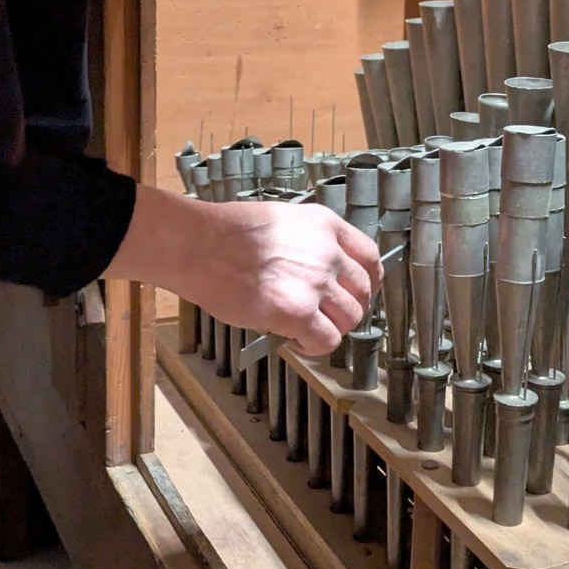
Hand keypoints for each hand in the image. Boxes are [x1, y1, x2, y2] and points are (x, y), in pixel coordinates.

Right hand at [107, 186, 379, 356]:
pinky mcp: (297, 312)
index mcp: (326, 225)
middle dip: (348, 309)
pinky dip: (314, 347)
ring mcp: (316, 283)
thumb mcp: (282, 221)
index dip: (368, 281)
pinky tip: (295, 341)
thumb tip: (321, 276)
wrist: (198, 245)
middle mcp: (328, 253)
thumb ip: (310, 244)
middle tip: (327, 318)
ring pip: (349, 319)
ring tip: (306, 330)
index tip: (360, 292)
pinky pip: (326, 341)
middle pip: (362, 292)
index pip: (370, 257)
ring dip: (331, 329)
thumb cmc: (226, 233)